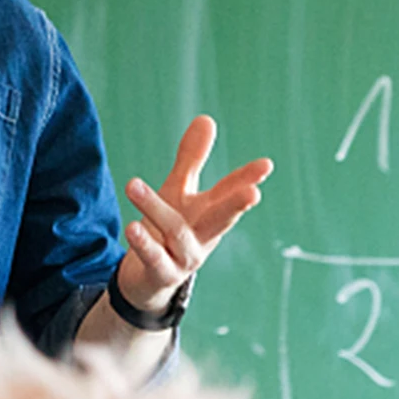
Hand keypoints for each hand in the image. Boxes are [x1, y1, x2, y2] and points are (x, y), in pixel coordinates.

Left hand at [114, 116, 272, 314]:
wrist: (147, 280)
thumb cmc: (168, 230)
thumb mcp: (179, 192)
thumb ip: (192, 159)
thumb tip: (206, 118)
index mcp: (210, 214)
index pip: (231, 192)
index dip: (248, 179)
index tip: (267, 165)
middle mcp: (203, 236)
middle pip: (221, 219)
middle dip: (236, 206)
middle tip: (253, 194)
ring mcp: (184, 258)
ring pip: (176, 232)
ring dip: (155, 209)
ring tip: (133, 184)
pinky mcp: (162, 274)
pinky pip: (154, 259)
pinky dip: (144, 244)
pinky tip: (132, 227)